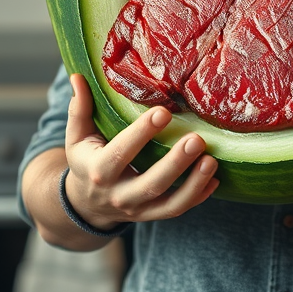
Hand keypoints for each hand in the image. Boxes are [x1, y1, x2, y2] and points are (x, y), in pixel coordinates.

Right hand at [63, 73, 218, 228]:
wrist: (85, 205)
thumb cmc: (86, 161)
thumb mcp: (77, 137)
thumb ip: (79, 109)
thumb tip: (77, 76)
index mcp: (98, 171)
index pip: (120, 153)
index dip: (141, 134)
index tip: (163, 112)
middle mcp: (118, 195)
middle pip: (150, 183)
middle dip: (175, 163)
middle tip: (196, 139)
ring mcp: (138, 209)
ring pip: (169, 204)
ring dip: (193, 184)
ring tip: (211, 160)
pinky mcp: (152, 215)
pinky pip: (178, 210)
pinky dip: (198, 196)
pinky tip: (215, 179)